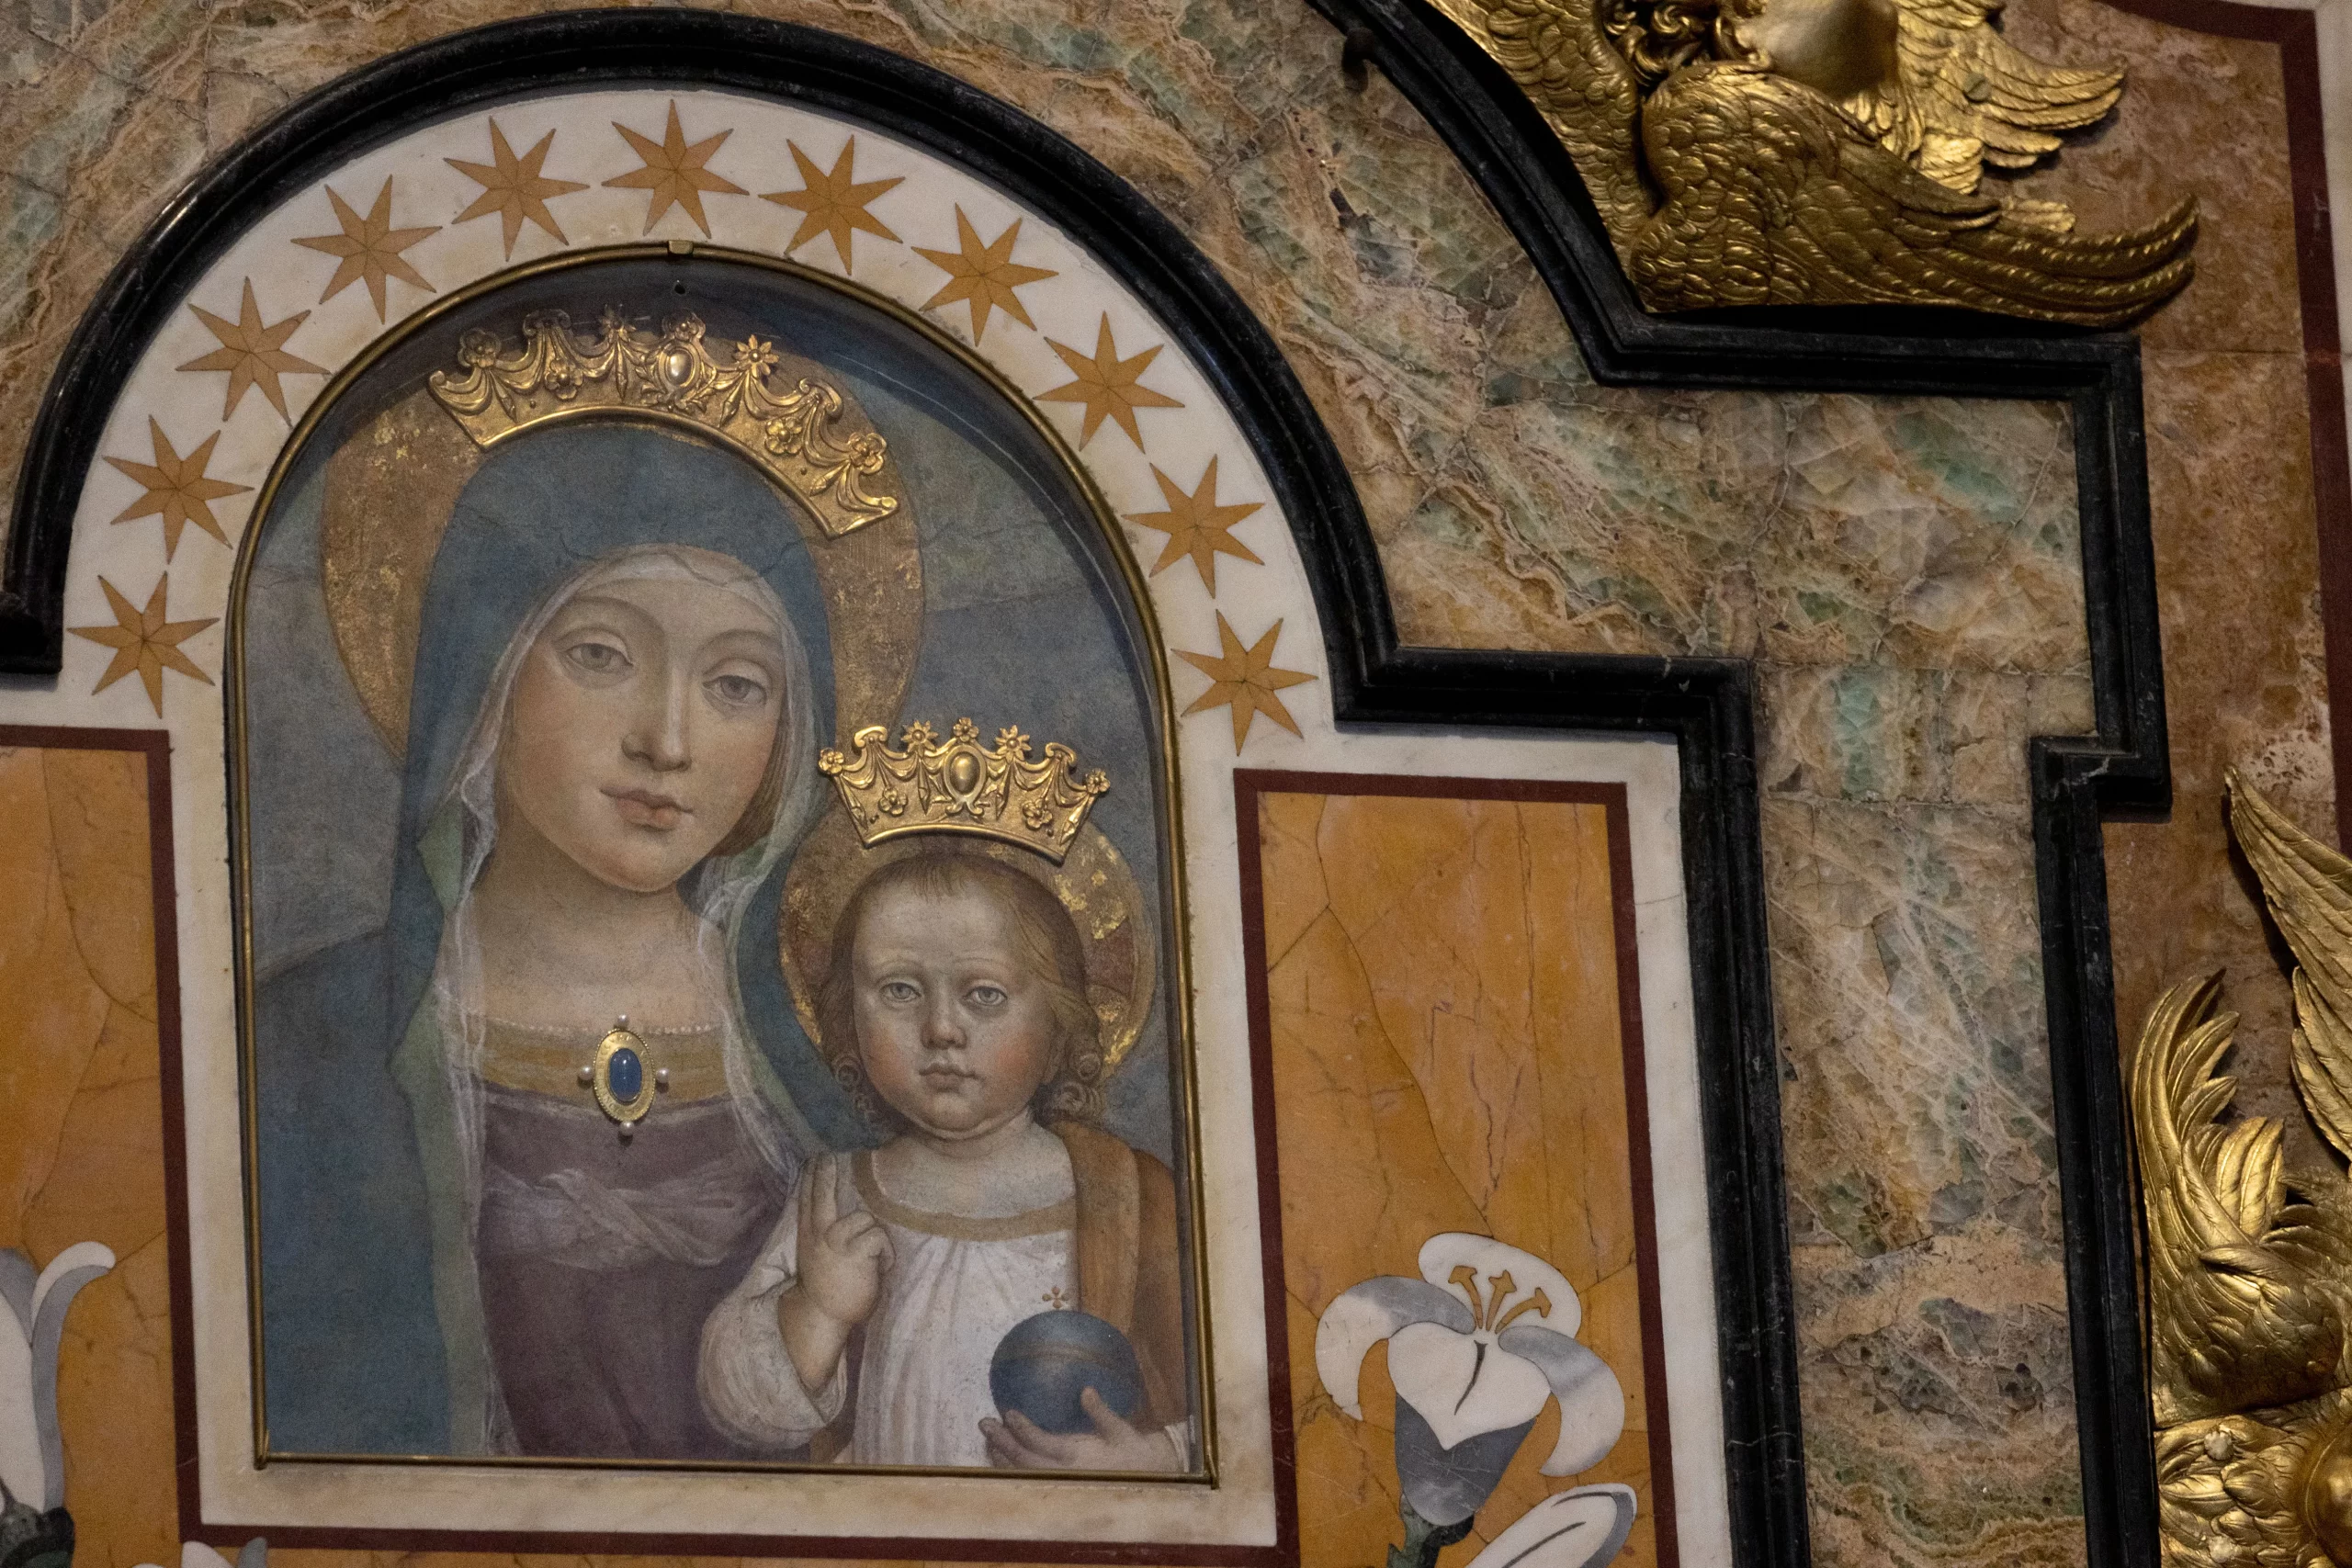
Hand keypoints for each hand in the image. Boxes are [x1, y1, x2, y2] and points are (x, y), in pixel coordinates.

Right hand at [776, 1168, 891, 1394]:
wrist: (822, 1316)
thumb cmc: (828, 1288)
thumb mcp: (818, 1257)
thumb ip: (824, 1234)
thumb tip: (838, 1213)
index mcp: (809, 1235)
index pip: (806, 1198)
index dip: (811, 1176)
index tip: (815, 1157)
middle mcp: (819, 1234)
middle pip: (821, 1194)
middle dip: (825, 1172)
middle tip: (829, 1155)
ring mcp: (835, 1242)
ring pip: (865, 1219)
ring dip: (875, 1237)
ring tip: (873, 1259)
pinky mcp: (853, 1253)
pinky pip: (878, 1237)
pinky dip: (885, 1253)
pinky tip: (881, 1268)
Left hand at [980, 1387, 1183, 1472]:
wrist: (1144, 1476)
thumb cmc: (1132, 1449)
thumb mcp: (1121, 1429)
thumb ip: (1101, 1412)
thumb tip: (1086, 1390)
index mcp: (1079, 1457)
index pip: (1043, 1445)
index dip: (1024, 1431)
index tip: (1009, 1413)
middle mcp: (1065, 1473)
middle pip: (1025, 1462)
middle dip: (1002, 1443)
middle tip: (985, 1423)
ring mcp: (1060, 1482)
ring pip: (1023, 1474)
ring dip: (1002, 1457)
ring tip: (987, 1439)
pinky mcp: (1059, 1484)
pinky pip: (1029, 1479)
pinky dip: (1011, 1469)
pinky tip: (999, 1456)